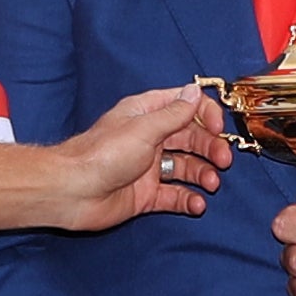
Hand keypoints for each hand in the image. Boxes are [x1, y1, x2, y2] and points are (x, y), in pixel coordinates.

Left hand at [44, 88, 227, 230]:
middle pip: (191, 139)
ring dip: (203, 174)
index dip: (205, 115)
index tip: (218, 129)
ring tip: (211, 184)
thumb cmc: (102, 155)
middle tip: (223, 160)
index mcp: (147, 115)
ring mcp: (149, 168)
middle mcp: (150, 139)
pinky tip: (197, 204)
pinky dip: (189, 199)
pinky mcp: (146, 195)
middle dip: (210, 148)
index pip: (185, 107)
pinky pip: (175, 196)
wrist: (73, 192)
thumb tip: (195, 92)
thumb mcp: (144, 128)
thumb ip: (174, 113)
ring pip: (186, 168)